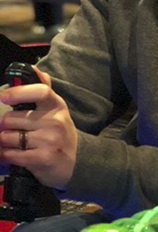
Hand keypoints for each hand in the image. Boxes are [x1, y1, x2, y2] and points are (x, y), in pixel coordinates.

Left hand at [0, 67, 77, 188]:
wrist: (75, 163)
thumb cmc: (59, 133)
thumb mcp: (55, 110)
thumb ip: (43, 89)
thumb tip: (33, 68)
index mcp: (57, 106)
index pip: (41, 91)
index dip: (19, 92)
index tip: (5, 97)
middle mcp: (55, 122)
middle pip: (11, 118)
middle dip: (6, 126)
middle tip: (13, 130)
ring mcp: (50, 141)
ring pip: (7, 137)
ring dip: (5, 142)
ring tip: (15, 144)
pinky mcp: (43, 158)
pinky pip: (11, 154)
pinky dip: (6, 156)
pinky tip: (12, 155)